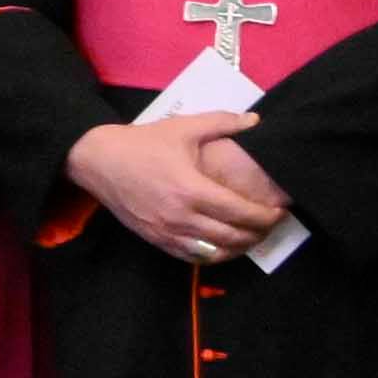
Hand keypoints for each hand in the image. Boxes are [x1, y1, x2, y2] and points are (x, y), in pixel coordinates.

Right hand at [65, 113, 292, 265]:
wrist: (98, 161)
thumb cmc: (142, 143)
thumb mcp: (183, 127)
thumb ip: (222, 123)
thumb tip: (255, 120)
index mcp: (192, 189)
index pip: (241, 213)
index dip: (266, 216)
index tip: (279, 211)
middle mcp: (181, 217)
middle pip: (233, 237)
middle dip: (259, 233)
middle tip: (271, 224)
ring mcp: (167, 232)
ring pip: (215, 253)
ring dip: (239, 248)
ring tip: (252, 236)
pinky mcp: (156, 240)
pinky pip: (193, 257)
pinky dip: (214, 255)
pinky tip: (223, 246)